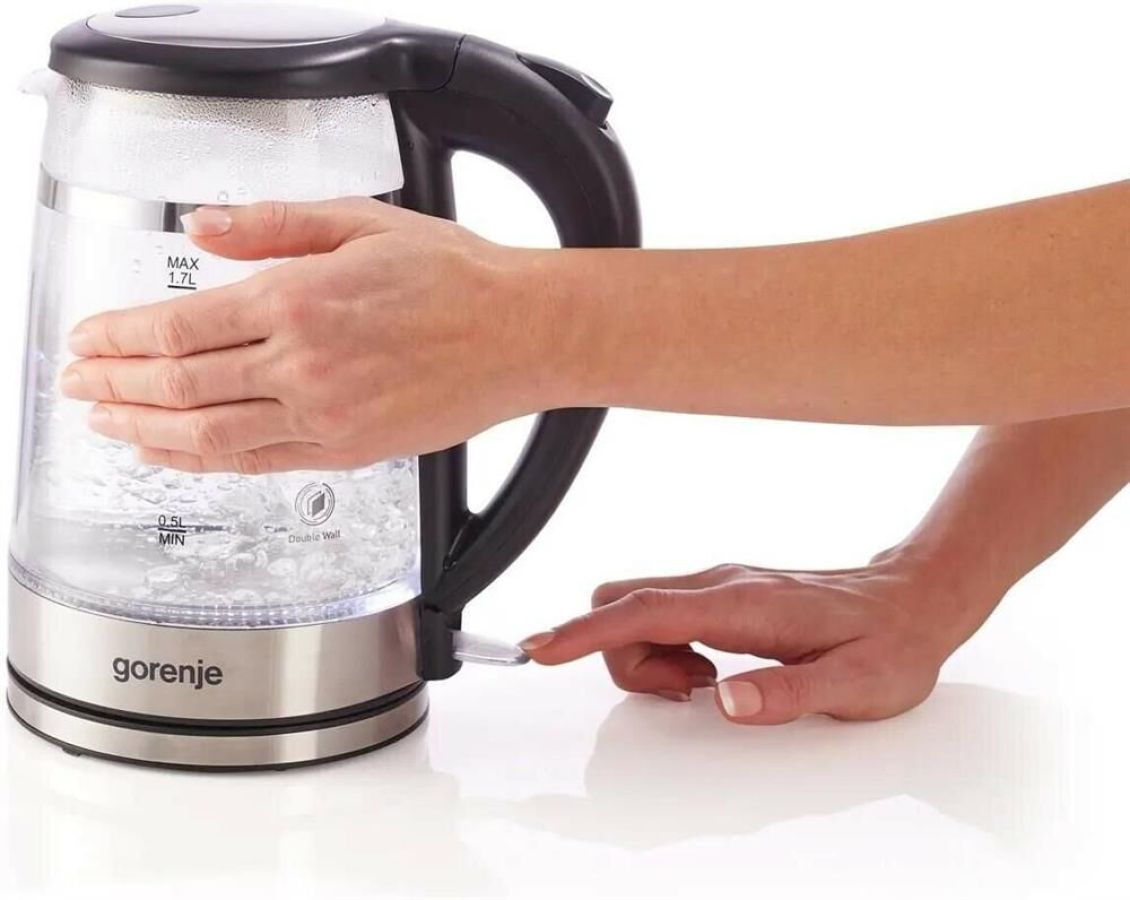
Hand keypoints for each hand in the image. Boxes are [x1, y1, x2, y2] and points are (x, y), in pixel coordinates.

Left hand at [61, 199, 557, 473]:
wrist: (520, 334)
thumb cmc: (455, 278)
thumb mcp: (360, 222)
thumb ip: (271, 224)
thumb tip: (202, 229)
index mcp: (299, 300)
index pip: (178, 327)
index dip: (119, 338)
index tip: (89, 339)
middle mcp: (301, 365)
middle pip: (178, 384)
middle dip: (115, 385)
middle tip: (77, 385)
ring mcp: (322, 416)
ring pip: (206, 434)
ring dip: (144, 429)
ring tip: (106, 423)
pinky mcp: (346, 451)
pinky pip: (255, 463)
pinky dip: (201, 461)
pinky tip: (173, 454)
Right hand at [520, 554, 991, 724]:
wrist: (917, 600)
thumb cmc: (889, 642)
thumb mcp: (855, 686)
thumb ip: (788, 696)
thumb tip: (726, 702)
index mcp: (743, 604)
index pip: (643, 611)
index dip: (584, 632)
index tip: (540, 649)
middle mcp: (721, 584)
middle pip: (623, 607)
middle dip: (621, 656)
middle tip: (686, 693)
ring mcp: (719, 585)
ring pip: (636, 610)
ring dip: (648, 658)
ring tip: (708, 687)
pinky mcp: (721, 594)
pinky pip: (661, 616)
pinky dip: (663, 650)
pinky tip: (709, 673)